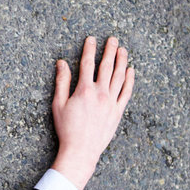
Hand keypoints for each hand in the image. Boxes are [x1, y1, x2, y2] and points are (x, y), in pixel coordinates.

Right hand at [50, 36, 134, 189]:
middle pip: (106, 66)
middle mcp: (100, 93)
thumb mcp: (58, 104)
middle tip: (112, 39)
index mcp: (84, 90)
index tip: (92, 39)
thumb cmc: (67, 129)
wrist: (81, 150)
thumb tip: (62, 63)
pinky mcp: (118, 111)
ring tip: (122, 50)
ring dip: (121, 61)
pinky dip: (130, 80)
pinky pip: (126, 92)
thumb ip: (61, 82)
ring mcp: (111, 102)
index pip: (88, 64)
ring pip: (119, 76)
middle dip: (109, 50)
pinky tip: (130, 71)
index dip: (90, 49)